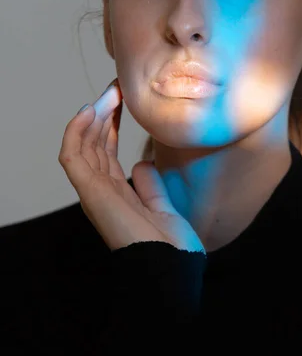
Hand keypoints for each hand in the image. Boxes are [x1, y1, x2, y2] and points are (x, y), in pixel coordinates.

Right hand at [58, 78, 204, 253]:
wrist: (173, 268)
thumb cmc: (171, 245)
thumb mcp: (162, 205)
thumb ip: (149, 185)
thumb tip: (141, 163)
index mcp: (116, 192)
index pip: (105, 150)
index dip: (110, 123)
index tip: (122, 98)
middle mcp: (102, 190)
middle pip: (93, 143)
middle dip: (103, 112)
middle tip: (116, 87)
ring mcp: (95, 192)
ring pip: (82, 145)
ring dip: (92, 115)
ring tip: (108, 93)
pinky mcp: (92, 194)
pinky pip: (73, 158)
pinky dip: (75, 133)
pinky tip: (87, 111)